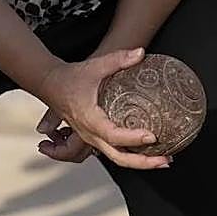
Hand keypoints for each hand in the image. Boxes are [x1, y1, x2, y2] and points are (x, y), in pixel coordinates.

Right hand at [35, 48, 169, 168]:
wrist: (50, 85)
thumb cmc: (71, 77)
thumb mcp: (95, 66)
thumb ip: (118, 59)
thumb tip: (141, 52)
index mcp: (90, 119)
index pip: (113, 134)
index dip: (133, 138)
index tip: (152, 136)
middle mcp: (91, 134)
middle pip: (119, 157)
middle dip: (143, 162)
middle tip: (165, 160)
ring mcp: (92, 140)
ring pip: (118, 158)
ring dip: (140, 163)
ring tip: (163, 160)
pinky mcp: (95, 140)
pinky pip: (115, 153)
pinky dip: (132, 157)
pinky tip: (150, 154)